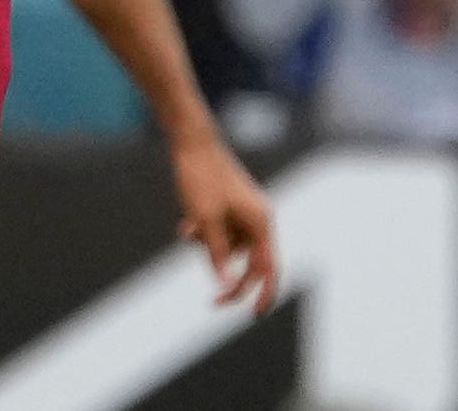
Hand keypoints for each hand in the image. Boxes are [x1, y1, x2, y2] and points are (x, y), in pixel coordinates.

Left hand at [171, 131, 278, 314]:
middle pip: (251, 262)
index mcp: (260, 221)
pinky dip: (206, 234)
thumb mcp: (206, 222)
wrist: (193, 144)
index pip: (270, 266)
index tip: (254, 314)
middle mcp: (259, 217)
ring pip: (231, 247)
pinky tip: (187, 223)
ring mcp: (246, 212)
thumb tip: (225, 286)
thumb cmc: (202, 180)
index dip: (265, 293)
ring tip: (188, 228)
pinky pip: (222, 233)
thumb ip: (217, 255)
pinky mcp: (232, 207)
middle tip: (212, 302)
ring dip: (209, 248)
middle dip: (229, 277)